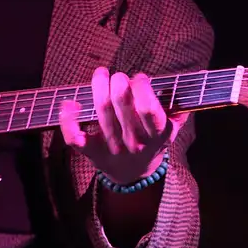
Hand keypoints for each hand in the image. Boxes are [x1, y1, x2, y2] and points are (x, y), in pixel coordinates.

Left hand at [58, 67, 175, 186]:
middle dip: (118, 83)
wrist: (133, 173)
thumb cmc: (151, 140)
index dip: (142, 88)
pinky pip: (75, 137)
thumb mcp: (170, 128)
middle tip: (118, 77)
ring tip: (101, 74)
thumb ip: (178, 110)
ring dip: (98, 87)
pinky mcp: (91, 152)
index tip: (140, 78)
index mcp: (156, 135)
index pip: (148, 109)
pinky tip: (70, 103)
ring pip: (101, 112)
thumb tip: (179, 90)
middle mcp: (134, 142)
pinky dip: (68, 119)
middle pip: (121, 105)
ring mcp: (112, 148)